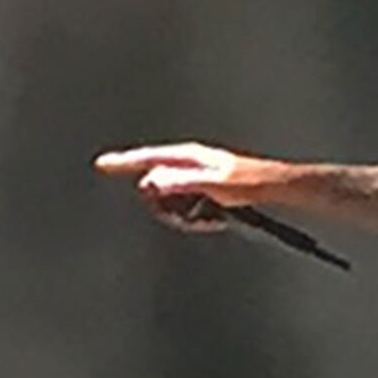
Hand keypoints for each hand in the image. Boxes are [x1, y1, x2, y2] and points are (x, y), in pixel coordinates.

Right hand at [95, 140, 254, 232]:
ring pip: (170, 203)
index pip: (146, 158)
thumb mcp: (212, 183)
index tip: (102, 164)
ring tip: (209, 219)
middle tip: (189, 215)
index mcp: (187, 157)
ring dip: (184, 216)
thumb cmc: (249, 181)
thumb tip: (149, 181)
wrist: (275, 187)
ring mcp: (194, 180)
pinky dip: (195, 219)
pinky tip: (213, 220)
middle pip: (155, 187)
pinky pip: (184, 210)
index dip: (122, 162)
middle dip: (166, 206)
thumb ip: (180, 183)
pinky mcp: (201, 195)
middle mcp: (187, 166)